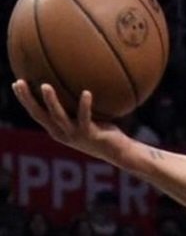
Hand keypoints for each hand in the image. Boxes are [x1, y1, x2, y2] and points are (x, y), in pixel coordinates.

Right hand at [12, 81, 129, 163]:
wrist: (119, 152)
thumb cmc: (104, 133)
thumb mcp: (86, 119)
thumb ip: (77, 107)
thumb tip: (77, 83)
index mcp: (58, 130)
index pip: (36, 114)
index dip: (25, 100)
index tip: (16, 84)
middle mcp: (62, 134)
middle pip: (39, 115)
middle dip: (28, 99)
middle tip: (20, 83)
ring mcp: (75, 135)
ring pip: (58, 117)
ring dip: (51, 102)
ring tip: (45, 86)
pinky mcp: (89, 135)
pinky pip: (86, 118)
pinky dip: (85, 105)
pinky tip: (86, 92)